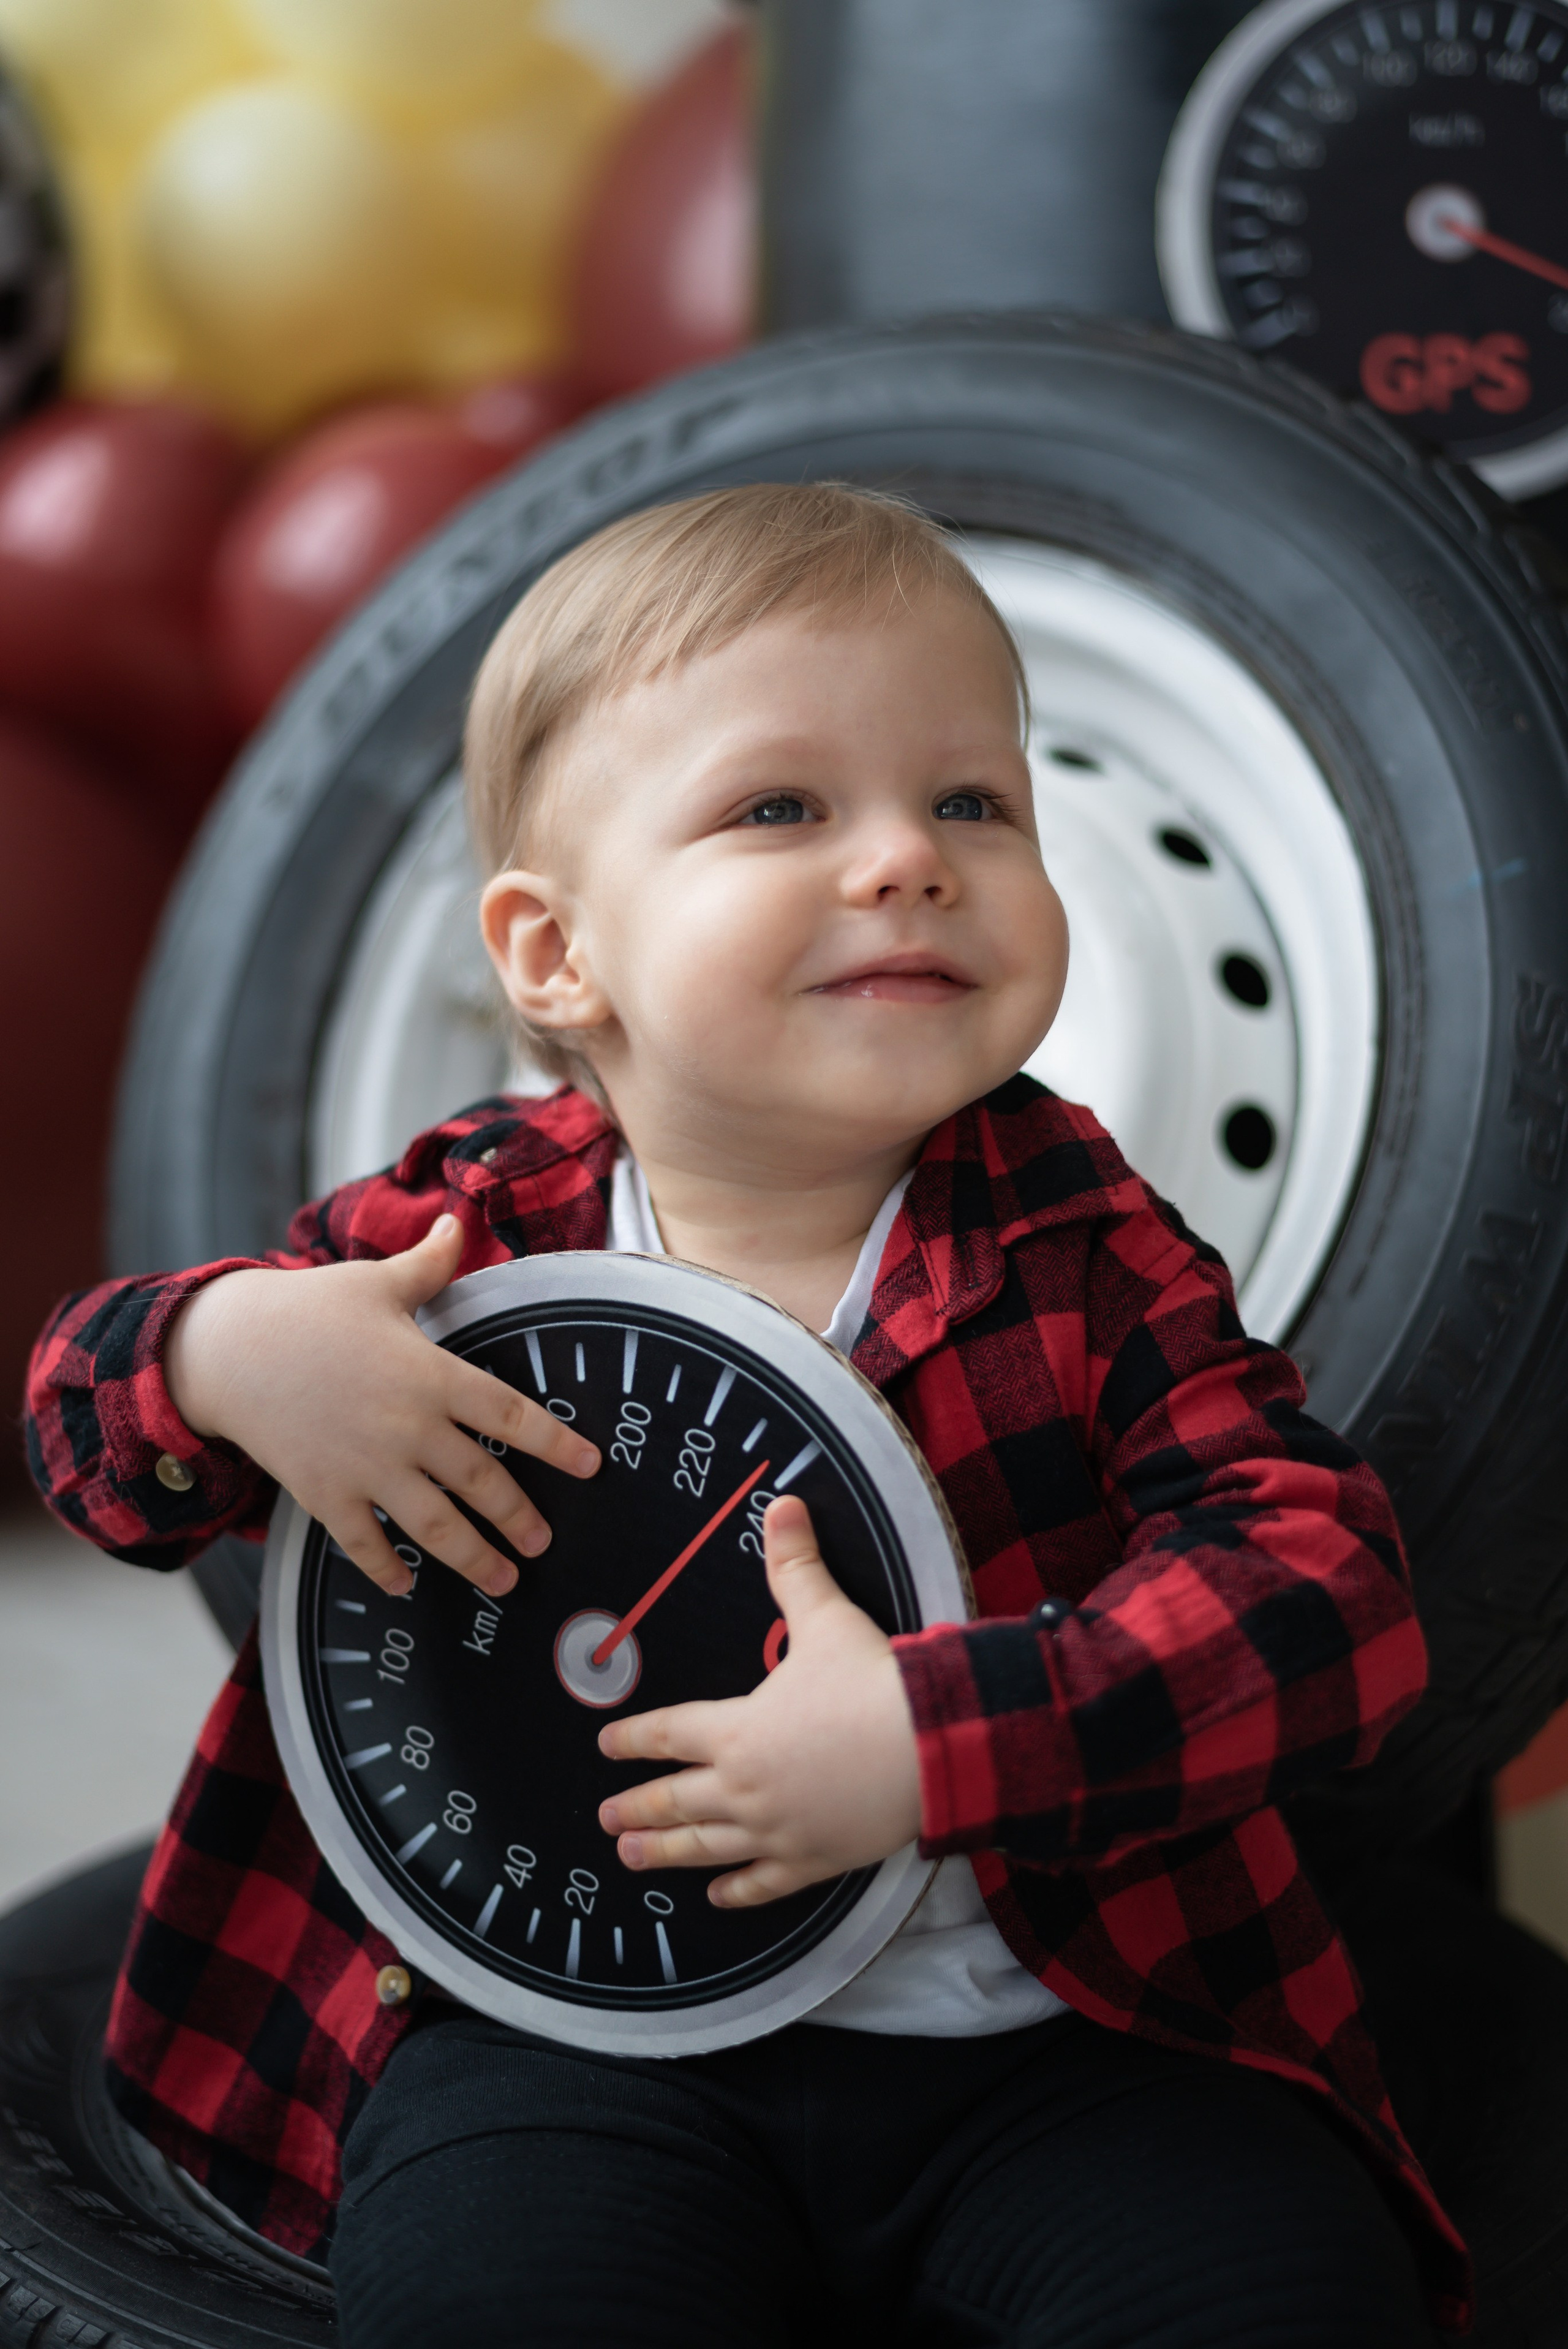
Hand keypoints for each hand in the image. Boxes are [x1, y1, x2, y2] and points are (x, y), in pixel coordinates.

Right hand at [163, 1213, 598, 1597]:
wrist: (227, 1348)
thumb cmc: (308, 1310)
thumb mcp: (376, 1281)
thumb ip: (430, 1263)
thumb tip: (458, 1222)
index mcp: (429, 1374)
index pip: (510, 1416)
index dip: (556, 1444)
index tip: (590, 1466)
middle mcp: (406, 1427)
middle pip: (481, 1483)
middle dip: (520, 1519)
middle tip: (544, 1544)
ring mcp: (366, 1466)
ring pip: (434, 1527)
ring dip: (474, 1559)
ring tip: (503, 1581)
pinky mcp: (324, 1494)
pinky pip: (365, 1544)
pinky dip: (387, 1570)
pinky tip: (406, 1586)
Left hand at [596, 1496, 920, 1906]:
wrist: (932, 1746)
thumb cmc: (874, 1683)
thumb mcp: (828, 1616)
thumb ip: (796, 1566)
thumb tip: (781, 1506)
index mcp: (738, 1729)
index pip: (670, 1732)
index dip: (635, 1739)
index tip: (608, 1747)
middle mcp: (745, 1786)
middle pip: (676, 1799)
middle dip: (637, 1807)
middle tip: (605, 1817)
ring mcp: (778, 1830)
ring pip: (706, 1846)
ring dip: (665, 1852)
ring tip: (631, 1857)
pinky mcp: (814, 1860)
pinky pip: (764, 1883)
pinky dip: (736, 1892)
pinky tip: (717, 1896)